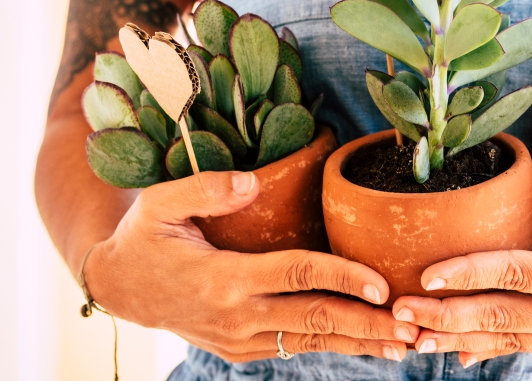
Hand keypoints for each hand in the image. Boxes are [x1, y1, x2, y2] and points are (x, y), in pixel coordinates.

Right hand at [83, 171, 418, 361]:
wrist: (119, 288)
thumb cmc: (145, 237)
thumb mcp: (160, 204)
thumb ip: (205, 190)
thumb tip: (248, 181)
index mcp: (223, 278)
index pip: (296, 275)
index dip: (343, 278)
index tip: (381, 284)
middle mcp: (237, 316)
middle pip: (316, 318)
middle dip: (368, 323)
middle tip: (412, 325)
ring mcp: (240, 339)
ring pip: (312, 340)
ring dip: (360, 341)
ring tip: (404, 343)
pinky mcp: (242, 350)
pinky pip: (297, 346)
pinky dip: (334, 344)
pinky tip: (367, 343)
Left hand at [391, 169, 531, 366]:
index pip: (521, 275)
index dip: (471, 271)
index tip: (428, 272)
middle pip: (502, 316)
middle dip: (446, 315)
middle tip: (398, 311)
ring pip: (507, 339)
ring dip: (458, 337)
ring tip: (411, 337)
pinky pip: (526, 347)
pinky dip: (488, 349)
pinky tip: (455, 353)